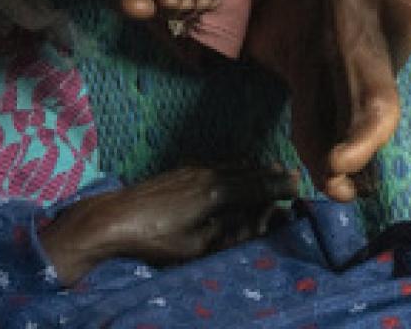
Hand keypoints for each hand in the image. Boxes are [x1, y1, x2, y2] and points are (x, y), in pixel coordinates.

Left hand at [39, 163, 298, 284]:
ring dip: (254, 168)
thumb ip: (231, 233)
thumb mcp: (197, 246)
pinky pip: (218, 164)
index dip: (279, 187)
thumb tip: (259, 224)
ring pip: (233, 165)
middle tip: (292, 174)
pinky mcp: (180, 170)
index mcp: (217, 193)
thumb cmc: (155, 238)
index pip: (258, 187)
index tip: (298, 187)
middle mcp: (209, 174)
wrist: (113, 217)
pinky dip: (235, 165)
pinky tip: (236, 168)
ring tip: (271, 168)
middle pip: (249, 172)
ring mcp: (193, 169)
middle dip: (272, 174)